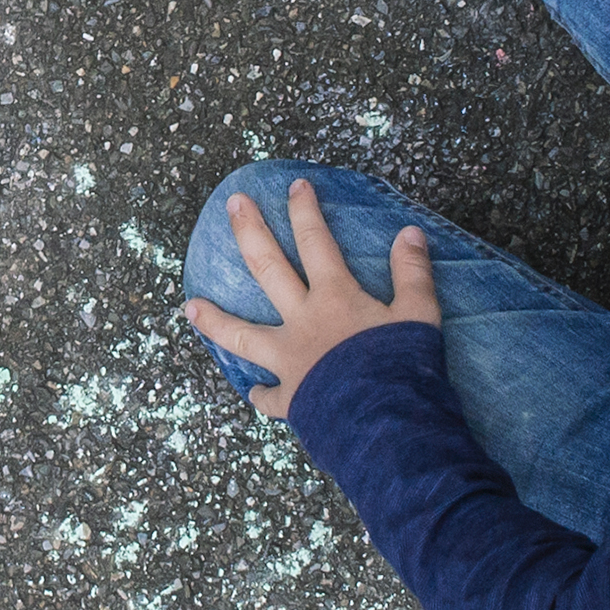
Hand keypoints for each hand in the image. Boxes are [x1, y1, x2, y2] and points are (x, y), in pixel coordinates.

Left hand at [183, 179, 438, 420]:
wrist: (385, 423)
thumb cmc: (403, 367)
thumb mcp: (419, 314)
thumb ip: (413, 274)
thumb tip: (409, 233)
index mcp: (334, 297)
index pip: (316, 241)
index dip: (305, 210)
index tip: (295, 185)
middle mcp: (302, 321)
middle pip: (268, 269)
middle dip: (250, 232)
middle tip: (232, 204)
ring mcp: (289, 361)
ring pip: (242, 336)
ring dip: (216, 320)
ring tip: (190, 307)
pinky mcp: (289, 398)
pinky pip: (268, 397)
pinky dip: (261, 395)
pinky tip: (255, 393)